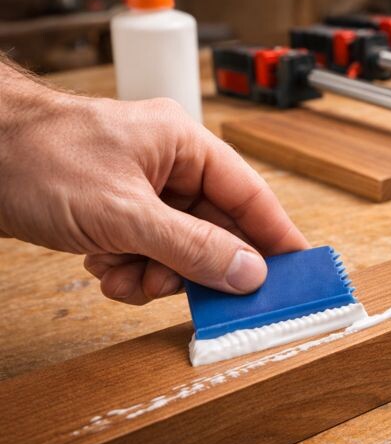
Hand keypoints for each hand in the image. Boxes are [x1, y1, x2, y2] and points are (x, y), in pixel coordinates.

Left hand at [0, 60, 307, 303]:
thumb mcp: (125, 213)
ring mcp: (142, 193)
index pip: (250, 195)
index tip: (300, 270)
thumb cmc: (37, 157)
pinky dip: (128, 272)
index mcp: (184, 146)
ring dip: (154, 274)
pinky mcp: (117, 216)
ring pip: (178, 252)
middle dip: (195, 267)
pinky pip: (146, 257)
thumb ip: (193, 247)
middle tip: (196, 296)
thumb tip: (249, 273)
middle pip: (214, 231)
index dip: (277, 234)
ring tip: (122, 272)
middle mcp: (169, 169)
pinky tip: (102, 266)